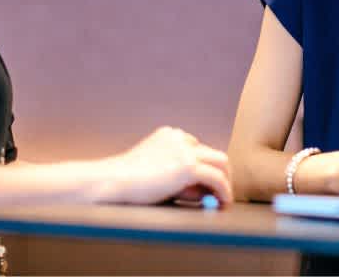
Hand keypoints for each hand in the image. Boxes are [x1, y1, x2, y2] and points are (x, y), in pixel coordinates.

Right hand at [109, 126, 233, 205]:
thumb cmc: (128, 182)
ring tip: (224, 199)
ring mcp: (185, 150)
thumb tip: (206, 192)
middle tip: (222, 192)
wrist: (113, 181)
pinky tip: (223, 202)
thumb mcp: (157, 172)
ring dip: (226, 181)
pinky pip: (216, 178)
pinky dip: (224, 190)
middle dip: (220, 173)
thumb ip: (179, 177)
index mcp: (169, 135)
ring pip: (220, 162)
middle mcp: (180, 137)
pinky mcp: (188, 166)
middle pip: (212, 153)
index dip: (203, 168)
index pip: (196, 149)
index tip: (205, 186)